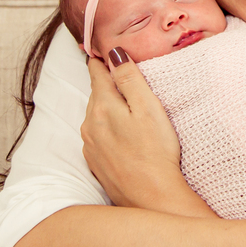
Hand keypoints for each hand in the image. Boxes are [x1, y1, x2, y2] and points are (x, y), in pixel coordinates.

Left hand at [81, 48, 190, 209]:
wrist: (152, 198)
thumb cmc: (157, 152)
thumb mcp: (148, 108)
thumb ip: (129, 78)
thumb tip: (114, 53)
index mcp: (102, 107)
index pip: (97, 73)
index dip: (101, 59)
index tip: (99, 48)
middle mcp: (89, 125)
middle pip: (96, 94)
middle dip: (104, 82)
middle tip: (116, 71)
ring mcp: (90, 146)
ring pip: (95, 116)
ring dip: (105, 107)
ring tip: (122, 102)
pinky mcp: (95, 164)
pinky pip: (97, 137)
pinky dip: (106, 129)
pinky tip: (121, 134)